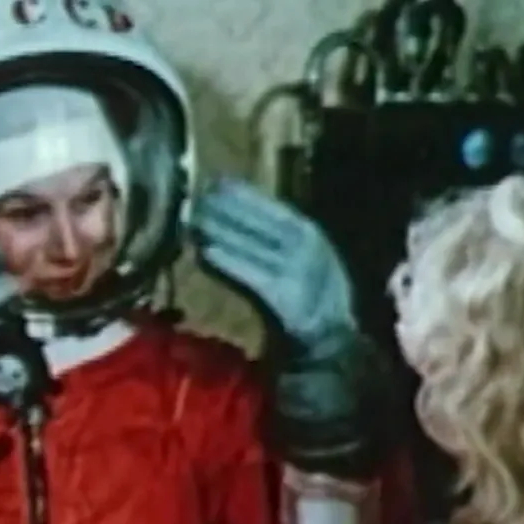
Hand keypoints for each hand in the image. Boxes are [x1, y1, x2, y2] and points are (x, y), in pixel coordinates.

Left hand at [191, 177, 355, 347]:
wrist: (328, 342)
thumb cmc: (312, 302)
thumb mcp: (304, 262)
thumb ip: (279, 241)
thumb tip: (240, 217)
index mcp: (311, 234)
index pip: (272, 207)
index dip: (243, 194)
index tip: (217, 182)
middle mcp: (305, 246)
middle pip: (259, 221)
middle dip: (226, 208)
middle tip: (197, 196)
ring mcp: (296, 270)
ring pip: (251, 245)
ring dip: (221, 231)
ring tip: (195, 220)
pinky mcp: (284, 295)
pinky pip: (250, 274)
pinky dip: (228, 263)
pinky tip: (206, 253)